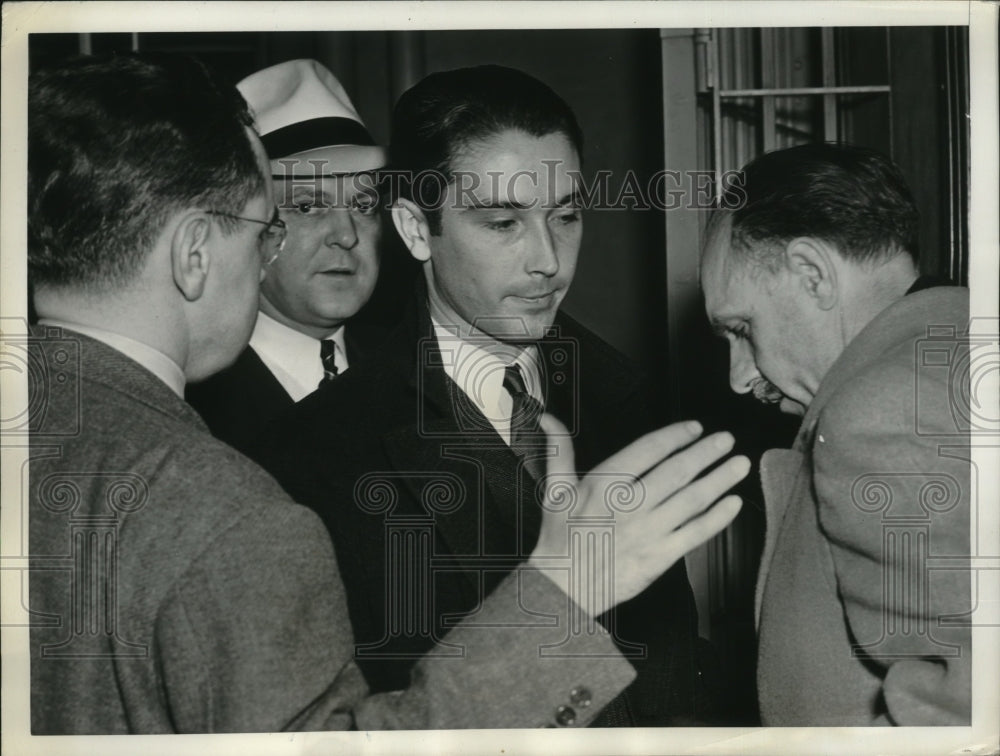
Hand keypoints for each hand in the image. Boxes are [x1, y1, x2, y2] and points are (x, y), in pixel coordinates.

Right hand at [528, 415, 748, 617]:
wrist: (563, 587)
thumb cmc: (560, 539)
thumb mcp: (555, 489)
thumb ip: (559, 450)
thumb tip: (549, 420)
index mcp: (604, 486)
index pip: (647, 451)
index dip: (674, 436)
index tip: (694, 428)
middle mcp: (630, 507)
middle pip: (676, 472)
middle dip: (705, 452)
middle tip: (726, 439)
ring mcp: (648, 532)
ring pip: (691, 501)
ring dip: (719, 480)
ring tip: (739, 464)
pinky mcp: (660, 557)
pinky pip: (695, 534)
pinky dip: (717, 518)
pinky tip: (733, 504)